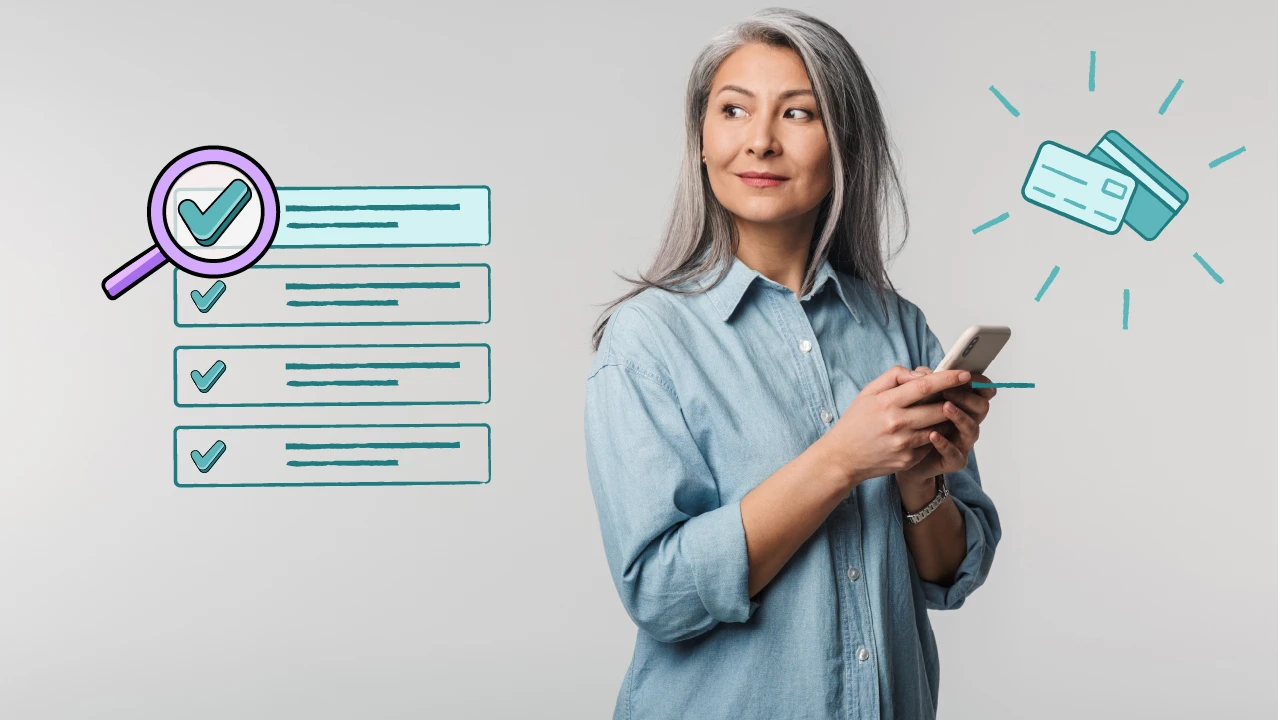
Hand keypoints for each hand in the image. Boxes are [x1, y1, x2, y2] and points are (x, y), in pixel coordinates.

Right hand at [817, 364, 973, 487]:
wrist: (843, 458)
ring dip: (943, 419)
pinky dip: (931, 436)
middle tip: (955, 396)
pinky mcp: (909, 459)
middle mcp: (897, 423)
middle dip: (951, 401)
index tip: (964, 375)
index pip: (924, 387)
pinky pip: (930, 443)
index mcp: (887, 403)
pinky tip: (920, 433)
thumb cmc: (856, 422)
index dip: (947, 379)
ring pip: (939, 427)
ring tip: (936, 414)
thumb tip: (922, 374)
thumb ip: (895, 376)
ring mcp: (905, 444)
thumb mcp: (868, 392)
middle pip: (938, 408)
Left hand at [895, 367, 995, 491]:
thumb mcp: (912, 400)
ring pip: (972, 429)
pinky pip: (955, 454)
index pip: (980, 391)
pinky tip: (933, 435)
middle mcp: (965, 422)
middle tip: (948, 390)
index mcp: (961, 405)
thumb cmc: (909, 424)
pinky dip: (945, 443)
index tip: (967, 374)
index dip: (980, 383)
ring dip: (960, 416)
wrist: (899, 456)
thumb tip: (925, 372)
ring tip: (945, 407)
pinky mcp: (953, 461)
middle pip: (981, 408)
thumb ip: (921, 383)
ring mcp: (962, 442)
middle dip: (967, 397)